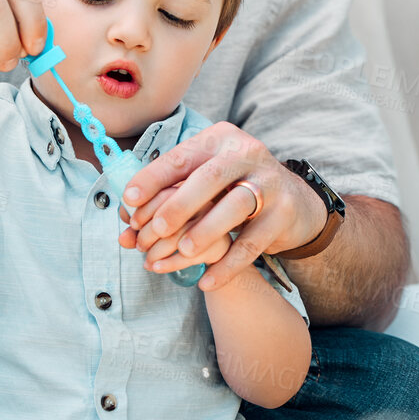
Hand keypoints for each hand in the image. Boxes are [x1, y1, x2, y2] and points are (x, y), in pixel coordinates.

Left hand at [115, 122, 324, 289]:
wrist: (293, 201)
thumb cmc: (233, 187)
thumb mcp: (206, 177)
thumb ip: (170, 190)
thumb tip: (125, 216)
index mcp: (221, 139)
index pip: (183, 156)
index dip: (154, 177)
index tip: (129, 199)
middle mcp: (247, 153)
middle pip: (211, 176)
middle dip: (181, 203)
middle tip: (158, 228)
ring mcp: (270, 182)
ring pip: (236, 205)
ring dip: (207, 230)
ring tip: (184, 251)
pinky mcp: (284, 213)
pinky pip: (254, 241)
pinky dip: (229, 264)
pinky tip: (207, 280)